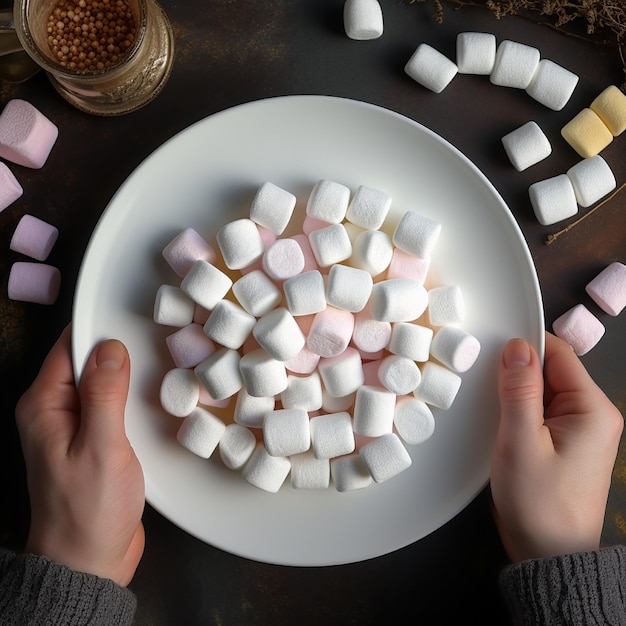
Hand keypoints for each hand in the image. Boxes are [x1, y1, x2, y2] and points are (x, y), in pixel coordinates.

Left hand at [15, 325, 144, 585]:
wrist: (89, 560)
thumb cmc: (88, 511)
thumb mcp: (101, 448)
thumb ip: (105, 395)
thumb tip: (110, 348)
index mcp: (44, 406)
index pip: (69, 349)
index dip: (100, 331)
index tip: (132, 319)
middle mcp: (56, 411)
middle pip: (88, 362)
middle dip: (120, 351)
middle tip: (157, 342)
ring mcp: (76, 425)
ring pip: (104, 383)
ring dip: (130, 376)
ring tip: (163, 365)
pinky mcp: (96, 439)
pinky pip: (113, 405)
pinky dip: (133, 398)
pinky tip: (155, 397)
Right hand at [491, 332, 622, 562]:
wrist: (548, 555)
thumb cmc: (538, 503)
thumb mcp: (521, 441)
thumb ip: (519, 391)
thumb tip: (516, 346)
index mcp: (592, 409)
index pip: (559, 354)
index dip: (524, 348)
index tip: (491, 354)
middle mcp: (592, 415)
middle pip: (550, 372)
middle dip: (517, 374)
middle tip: (486, 387)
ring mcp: (580, 430)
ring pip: (542, 392)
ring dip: (516, 395)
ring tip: (493, 410)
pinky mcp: (565, 443)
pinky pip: (541, 412)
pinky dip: (519, 412)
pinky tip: (502, 424)